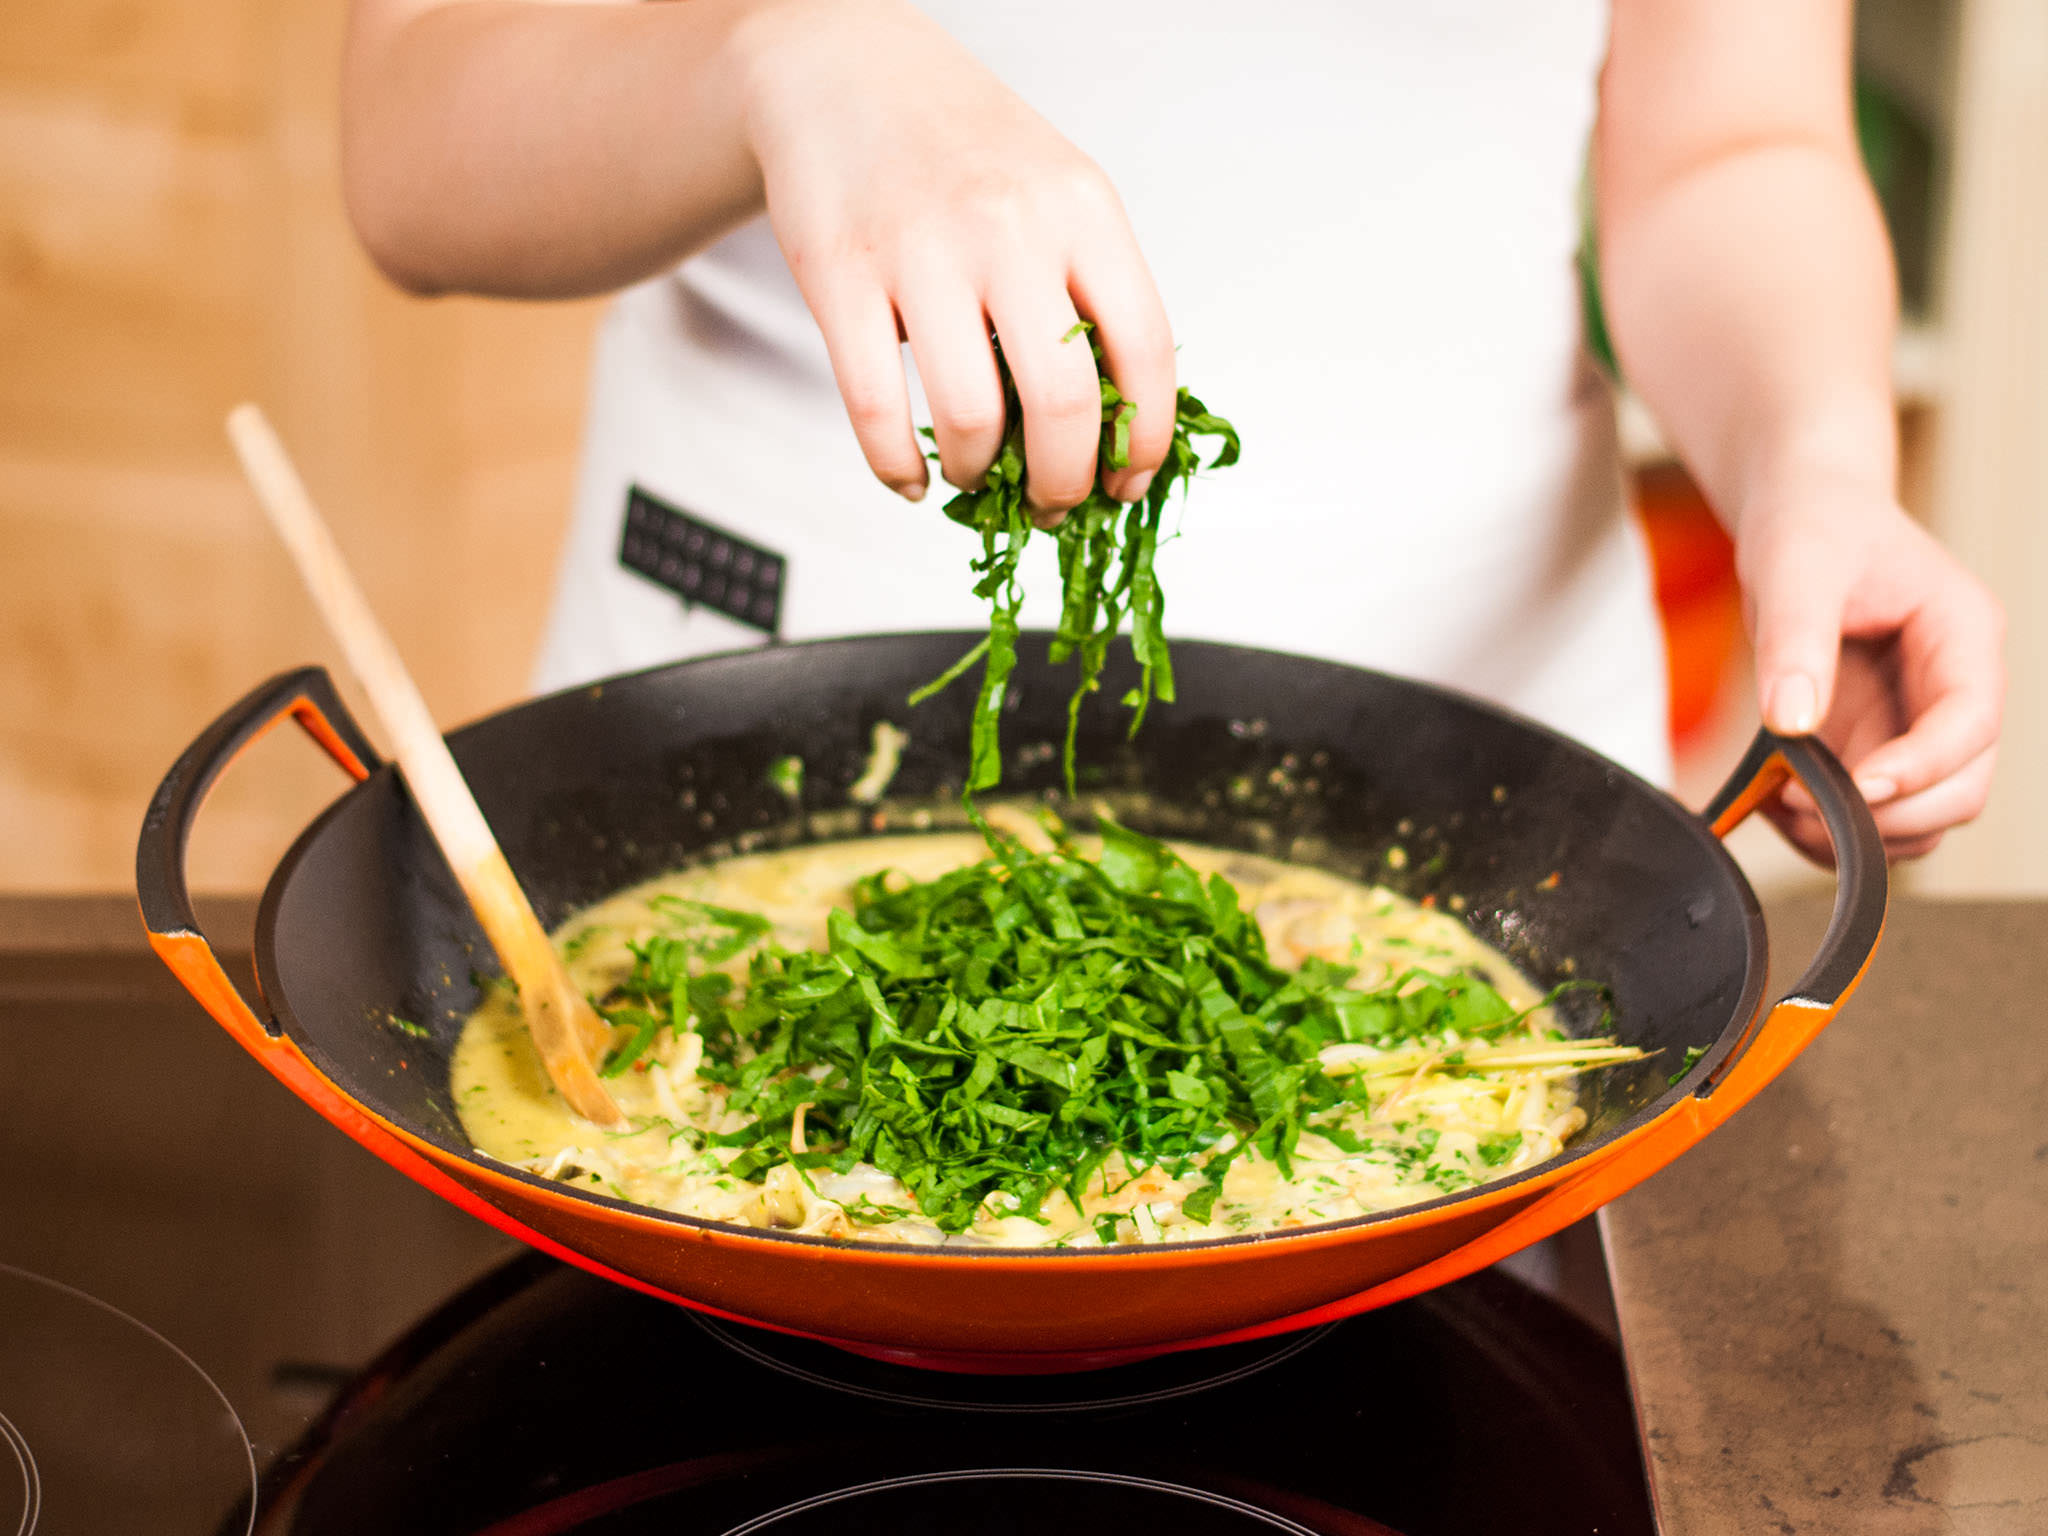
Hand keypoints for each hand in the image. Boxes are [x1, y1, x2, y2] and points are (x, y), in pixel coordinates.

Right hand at [734, 0, 1174, 519]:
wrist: (843, 71)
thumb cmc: (963, 150)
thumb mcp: (1058, 194)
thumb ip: (1093, 292)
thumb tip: (1121, 428)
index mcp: (1083, 210)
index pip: (1145, 351)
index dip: (1144, 440)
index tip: (1128, 483)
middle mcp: (1011, 226)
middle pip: (1063, 403)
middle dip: (1063, 483)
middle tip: (1050, 503)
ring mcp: (923, 251)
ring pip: (971, 417)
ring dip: (978, 475)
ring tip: (975, 473)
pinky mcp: (842, 275)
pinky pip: (876, 408)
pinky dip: (897, 468)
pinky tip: (911, 476)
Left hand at [1739, 468, 2003, 862]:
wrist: (1801, 514)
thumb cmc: (1814, 524)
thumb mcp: (1797, 566)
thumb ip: (1796, 641)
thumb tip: (1791, 721)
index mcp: (1962, 635)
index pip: (1971, 723)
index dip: (1922, 768)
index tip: (1857, 786)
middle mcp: (1953, 688)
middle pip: (1963, 787)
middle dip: (1891, 814)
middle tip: (1801, 806)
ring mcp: (1916, 722)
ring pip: (1922, 814)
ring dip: (1859, 832)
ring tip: (1781, 807)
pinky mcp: (1876, 742)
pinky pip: (1871, 810)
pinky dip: (1828, 826)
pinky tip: (1774, 804)